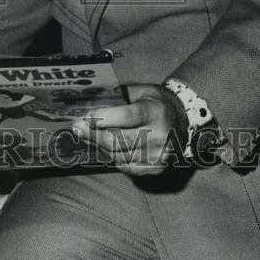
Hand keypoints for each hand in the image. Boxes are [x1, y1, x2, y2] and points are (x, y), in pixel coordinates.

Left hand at [71, 84, 187, 175]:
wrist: (182, 121)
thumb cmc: (155, 102)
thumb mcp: (140, 91)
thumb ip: (117, 96)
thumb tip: (87, 103)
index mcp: (155, 112)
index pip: (126, 116)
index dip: (102, 117)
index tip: (85, 117)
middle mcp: (160, 135)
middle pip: (118, 140)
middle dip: (93, 134)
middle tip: (77, 128)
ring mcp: (159, 155)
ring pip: (118, 155)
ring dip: (99, 146)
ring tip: (88, 136)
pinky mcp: (157, 168)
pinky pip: (126, 166)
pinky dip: (113, 157)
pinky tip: (106, 147)